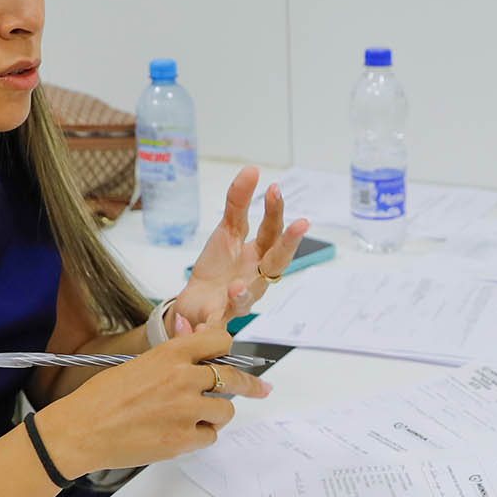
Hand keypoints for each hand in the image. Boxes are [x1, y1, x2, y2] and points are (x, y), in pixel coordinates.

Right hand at [43, 326, 269, 473]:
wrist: (82, 430)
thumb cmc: (102, 398)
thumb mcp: (138, 363)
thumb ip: (170, 356)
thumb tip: (193, 341)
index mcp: (170, 354)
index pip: (219, 341)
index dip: (226, 350)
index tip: (233, 358)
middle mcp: (184, 378)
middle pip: (232, 378)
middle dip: (249, 385)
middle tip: (261, 390)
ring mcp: (186, 410)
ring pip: (225, 410)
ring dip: (217, 414)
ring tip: (196, 417)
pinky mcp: (183, 439)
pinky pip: (210, 436)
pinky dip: (201, 435)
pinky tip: (182, 433)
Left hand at [171, 167, 309, 332]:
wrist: (195, 301)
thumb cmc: (219, 267)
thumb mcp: (226, 231)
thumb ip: (238, 203)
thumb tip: (252, 170)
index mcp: (258, 255)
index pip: (272, 231)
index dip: (276, 211)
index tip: (275, 189)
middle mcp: (255, 277)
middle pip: (276, 262)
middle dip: (288, 244)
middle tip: (300, 224)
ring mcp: (238, 300)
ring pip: (246, 299)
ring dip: (243, 294)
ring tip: (237, 287)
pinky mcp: (217, 319)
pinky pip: (214, 324)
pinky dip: (206, 327)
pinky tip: (196, 326)